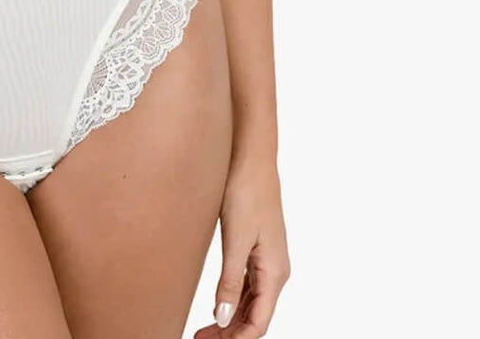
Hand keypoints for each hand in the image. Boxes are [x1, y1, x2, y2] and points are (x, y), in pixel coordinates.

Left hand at [192, 156, 289, 337]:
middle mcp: (275, 270)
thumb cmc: (246, 192)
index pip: (259, 322)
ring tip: (204, 330)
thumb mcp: (235, 239)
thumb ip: (230, 281)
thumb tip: (224, 318)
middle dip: (231, 333)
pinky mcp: (257, 248)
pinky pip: (248, 286)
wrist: (251, 157)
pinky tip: (218, 306)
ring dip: (231, 319)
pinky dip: (234, 301)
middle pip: (255, 316)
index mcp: (275, 272)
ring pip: (252, 303)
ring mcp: (267, 259)